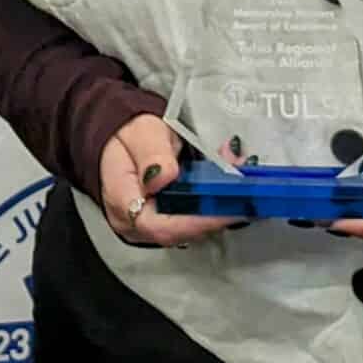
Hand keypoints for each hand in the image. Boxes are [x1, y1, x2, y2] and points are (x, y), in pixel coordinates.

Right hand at [98, 114, 234, 248]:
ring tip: (239, 175)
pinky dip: (213, 202)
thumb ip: (152, 154)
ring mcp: (150, 225)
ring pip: (192, 226)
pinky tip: (228, 183)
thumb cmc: (124, 135)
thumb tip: (165, 177)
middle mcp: (135, 223)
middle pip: (183, 230)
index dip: (200, 221)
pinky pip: (192, 218)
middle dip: (219, 208)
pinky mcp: (165, 220)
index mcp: (122, 203)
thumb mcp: (139, 132)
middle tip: (245, 184)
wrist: (116, 137)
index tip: (231, 208)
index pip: (163, 227)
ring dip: (221, 204)